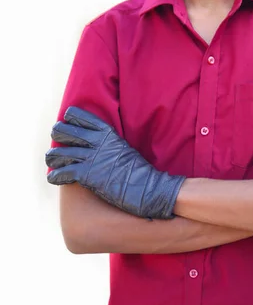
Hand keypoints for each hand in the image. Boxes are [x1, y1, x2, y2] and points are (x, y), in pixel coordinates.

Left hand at [45, 107, 185, 219]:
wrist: (148, 187)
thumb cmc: (138, 170)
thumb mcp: (123, 148)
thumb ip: (108, 142)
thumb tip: (95, 143)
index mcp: (106, 132)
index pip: (80, 116)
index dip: (70, 118)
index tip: (67, 122)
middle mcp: (96, 142)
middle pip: (64, 131)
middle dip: (58, 135)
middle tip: (58, 141)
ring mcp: (91, 158)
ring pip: (59, 152)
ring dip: (53, 157)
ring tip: (52, 161)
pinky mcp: (87, 175)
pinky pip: (62, 172)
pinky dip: (55, 175)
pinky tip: (54, 178)